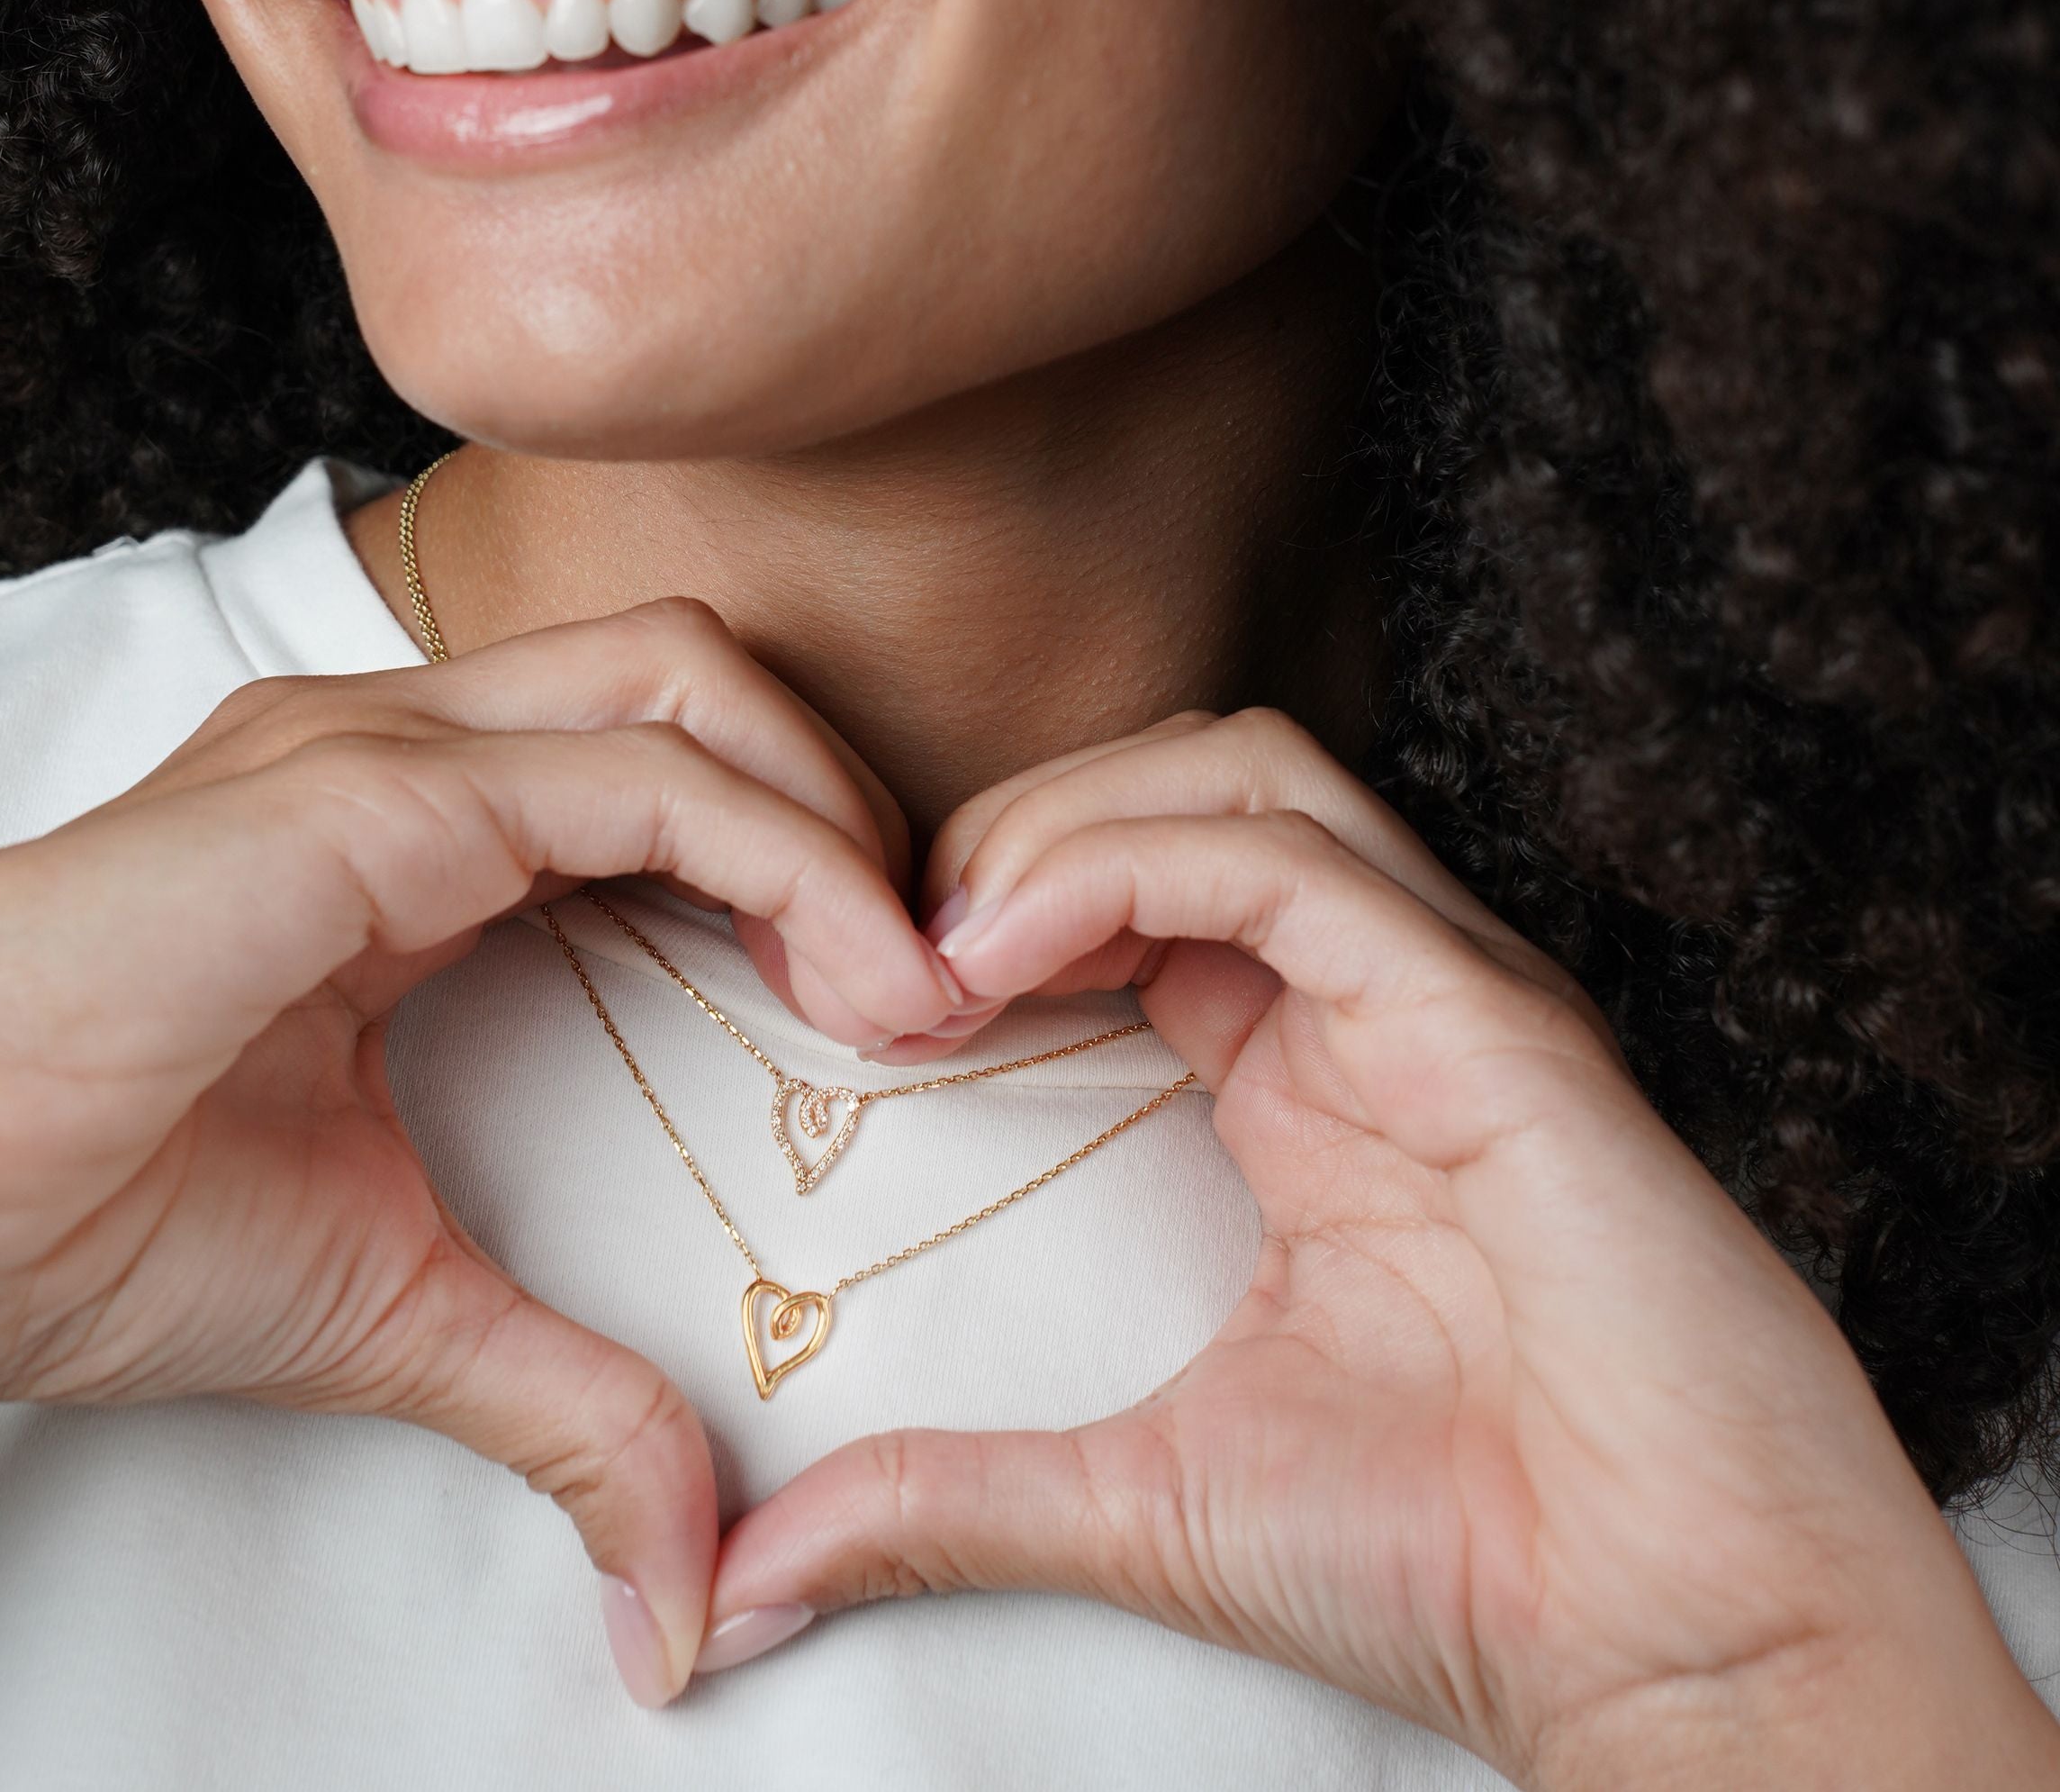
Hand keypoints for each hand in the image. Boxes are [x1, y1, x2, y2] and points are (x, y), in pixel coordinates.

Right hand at [0, 600, 958, 1699]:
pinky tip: (840, 970)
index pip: (661, 751)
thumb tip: (683, 1584)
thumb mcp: (398, 1302)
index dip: (803, 847)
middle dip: (843, 792)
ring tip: (907, 978)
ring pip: (680, 677)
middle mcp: (402, 744)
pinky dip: (768, 847)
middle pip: (694, 671)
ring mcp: (377, 742)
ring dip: (828, 808)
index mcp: (407, 820)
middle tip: (933, 968)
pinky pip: (625, 773)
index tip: (899, 1003)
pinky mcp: (360, 791)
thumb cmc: (94, 1213)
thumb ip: (565, 1399)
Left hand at [707, 712, 2058, 1787]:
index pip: (1134, 881)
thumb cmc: (1456, 1566)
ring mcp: (1443, 989)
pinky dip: (1136, 858)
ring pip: (1244, 769)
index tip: (863, 1001)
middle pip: (1180, 779)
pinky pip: (1297, 855)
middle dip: (1014, 823)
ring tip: (942, 933)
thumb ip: (948, 1500)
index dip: (988, 897)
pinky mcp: (1492, 1012)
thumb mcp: (1139, 1500)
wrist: (1670, 1646)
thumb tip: (744, 1584)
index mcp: (1304, 1076)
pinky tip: (1009, 946)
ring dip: (1066, 814)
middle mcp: (1375, 1001)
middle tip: (887, 946)